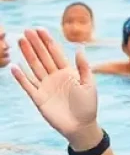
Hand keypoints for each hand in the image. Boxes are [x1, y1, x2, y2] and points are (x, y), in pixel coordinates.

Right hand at [12, 29, 100, 147]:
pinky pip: (28, 85)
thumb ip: (83, 66)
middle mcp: (55, 77)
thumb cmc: (88, 106)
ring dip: (27, 55)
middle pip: (43, 57)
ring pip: (34, 67)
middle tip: (26, 31)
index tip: (39, 29)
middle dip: (35, 44)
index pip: (55, 53)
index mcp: (68, 72)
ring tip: (20, 42)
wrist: (81, 126)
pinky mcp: (38, 98)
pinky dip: (21, 76)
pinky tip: (14, 66)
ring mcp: (46, 86)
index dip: (47, 41)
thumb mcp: (89, 84)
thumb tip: (80, 47)